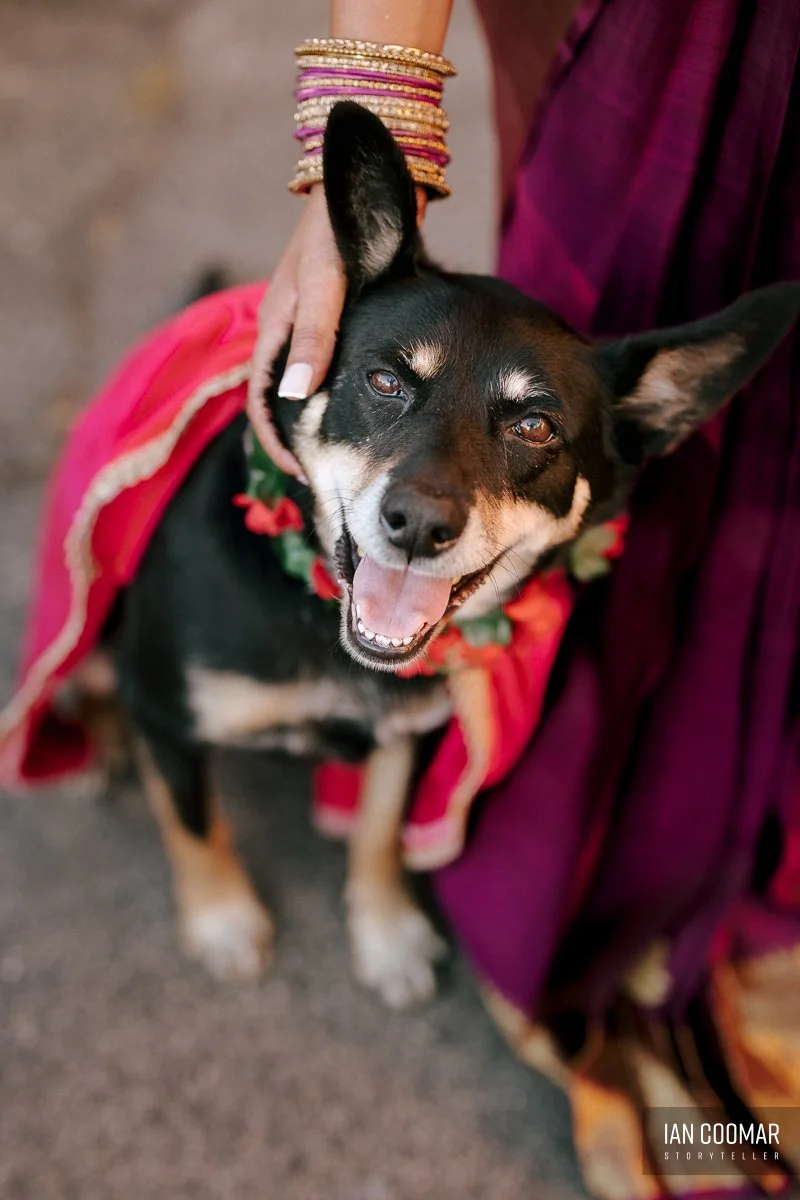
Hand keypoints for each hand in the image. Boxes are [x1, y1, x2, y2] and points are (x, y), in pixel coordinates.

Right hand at [247, 184, 427, 479]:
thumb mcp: (324, 284)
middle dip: (298, 440)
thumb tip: (298, 395)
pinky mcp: (334, 319)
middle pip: (283, 401)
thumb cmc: (336, 231)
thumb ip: (314, 337)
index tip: (302, 472)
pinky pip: (328, 367)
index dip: (276, 441)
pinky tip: (364, 408)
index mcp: (275, 330)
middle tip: (329, 473)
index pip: (261, 402)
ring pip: (306, 387)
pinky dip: (337, 395)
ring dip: (318, 420)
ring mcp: (310, 327)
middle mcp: (288, 334)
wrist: (359, 184)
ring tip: (346, 450)